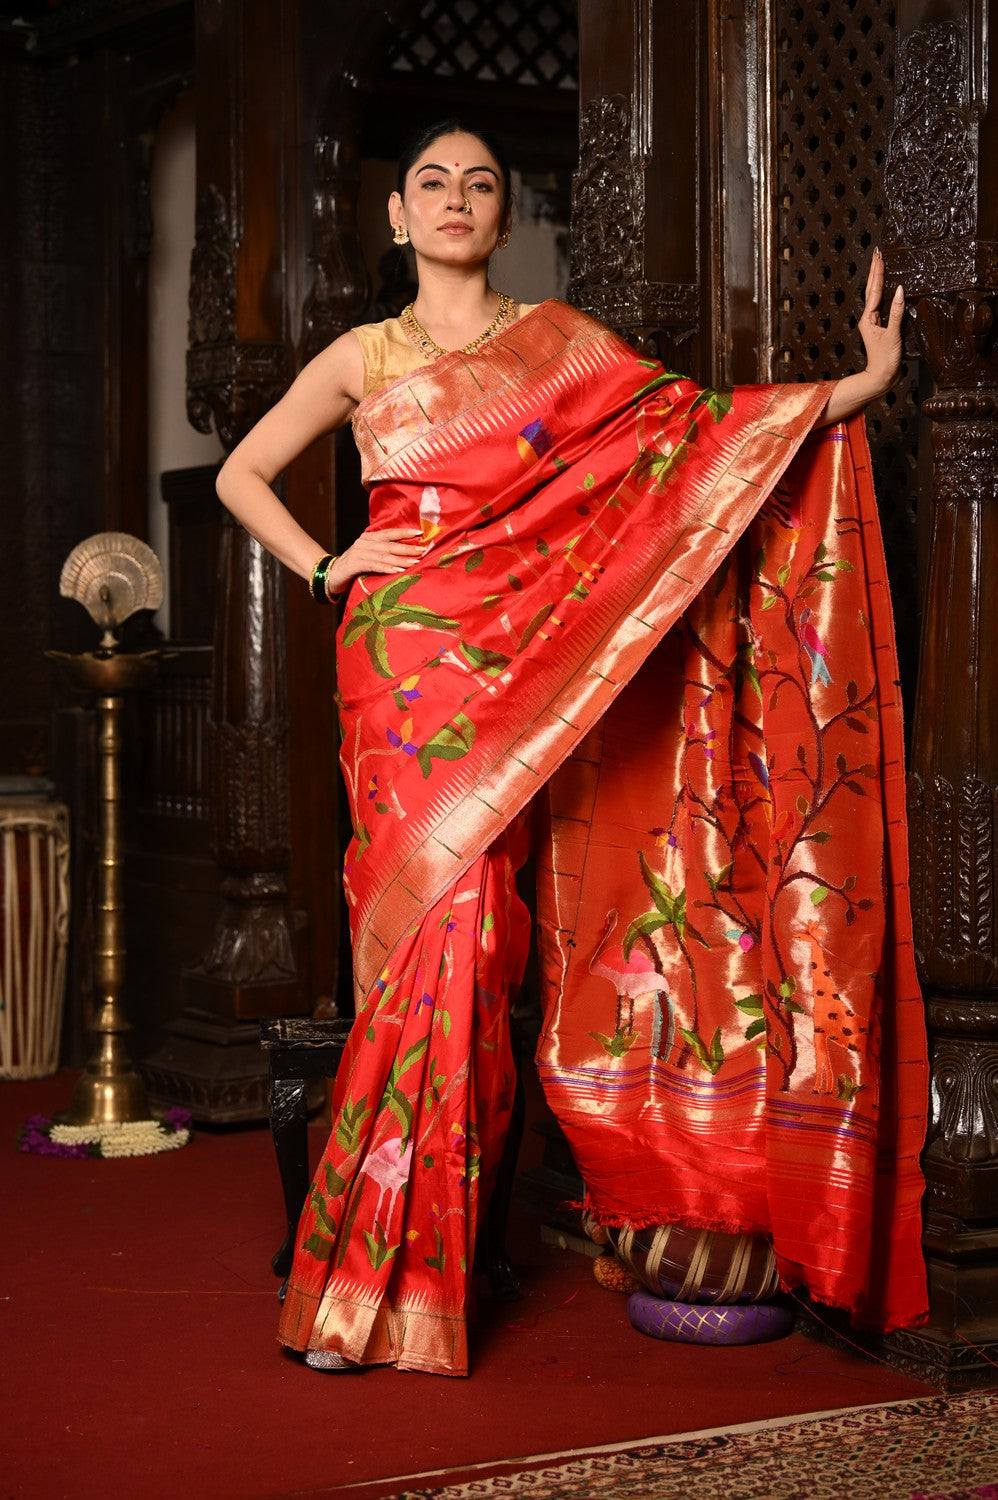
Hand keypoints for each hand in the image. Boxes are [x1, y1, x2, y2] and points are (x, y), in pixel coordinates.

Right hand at [327, 528, 426, 593]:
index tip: (420, 533)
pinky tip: (397, 570)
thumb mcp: (368, 556)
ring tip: (414, 562)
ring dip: (400, 559)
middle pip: (389, 544)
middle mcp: (363, 543)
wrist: (330, 575)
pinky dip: (386, 567)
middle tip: (422, 550)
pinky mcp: (354, 564)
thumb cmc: (353, 567)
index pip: (389, 533)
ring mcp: (358, 553)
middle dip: (407, 547)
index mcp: (368, 538)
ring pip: (383, 555)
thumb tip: (405, 552)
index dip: (404, 532)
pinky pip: (373, 565)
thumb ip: (382, 552)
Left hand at [819, 251, 905, 424]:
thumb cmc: (885, 360)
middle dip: (875, 271)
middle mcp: (869, 318)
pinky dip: (886, 293)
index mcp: (868, 318)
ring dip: (879, 279)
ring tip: (881, 264)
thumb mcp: (892, 335)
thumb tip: (900, 291)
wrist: (882, 378)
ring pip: (877, 296)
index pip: (874, 290)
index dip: (877, 272)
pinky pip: (884, 305)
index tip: (879, 256)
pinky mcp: (882, 327)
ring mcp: (875, 322)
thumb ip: (896, 312)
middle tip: (877, 253)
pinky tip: (890, 288)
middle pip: (872, 289)